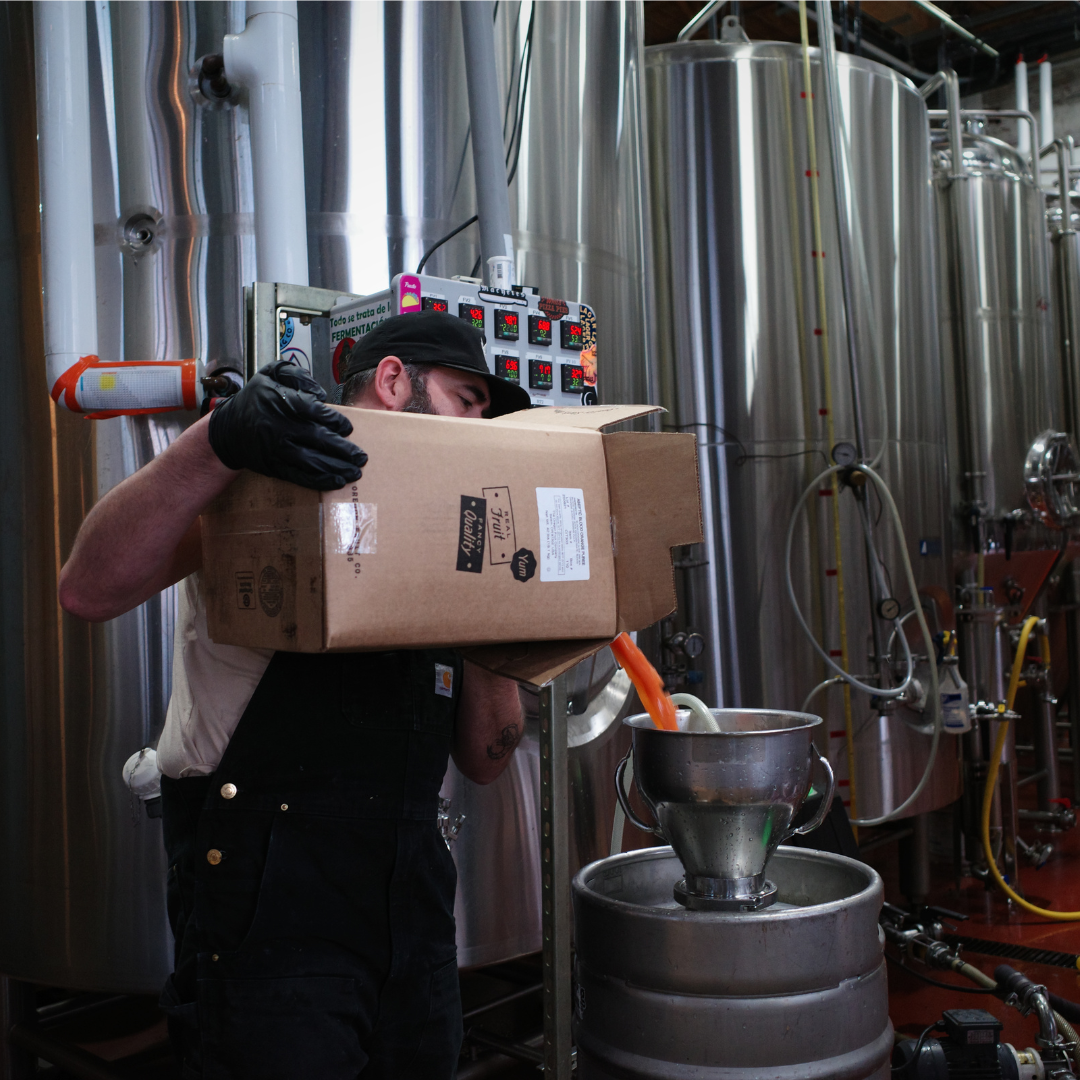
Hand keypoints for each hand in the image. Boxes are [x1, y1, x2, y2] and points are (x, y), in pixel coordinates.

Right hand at [208, 361, 366, 489]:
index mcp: (281, 402)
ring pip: (312, 461)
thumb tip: (319, 393)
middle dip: (343, 450)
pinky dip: (320, 481)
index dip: (334, 421)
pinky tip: (337, 481)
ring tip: (355, 472)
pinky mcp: (274, 467)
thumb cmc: (256, 399)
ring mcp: (277, 450)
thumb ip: (296, 375)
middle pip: (318, 439)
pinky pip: (300, 476)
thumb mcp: (271, 374)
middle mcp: (280, 427)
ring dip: (337, 468)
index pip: (314, 411)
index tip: (348, 428)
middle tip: (362, 457)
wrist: (227, 430)